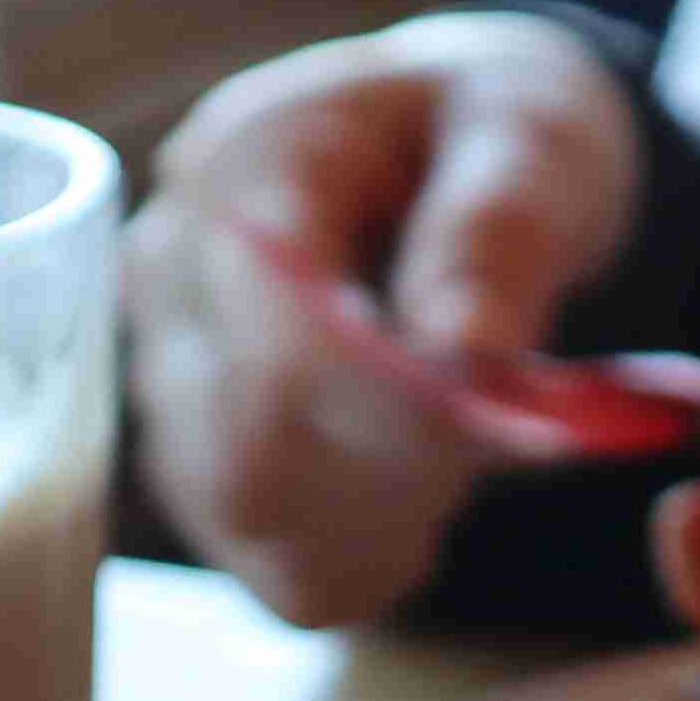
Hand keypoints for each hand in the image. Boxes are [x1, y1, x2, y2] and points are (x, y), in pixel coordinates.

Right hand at [126, 12, 645, 627]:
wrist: (457, 153)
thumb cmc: (493, 133)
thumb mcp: (534, 137)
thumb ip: (501, 229)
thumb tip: (462, 348)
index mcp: (242, 165)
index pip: (280, 341)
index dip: (399, 414)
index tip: (527, 429)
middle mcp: (171, 272)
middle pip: (255, 454)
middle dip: (404, 474)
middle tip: (517, 437)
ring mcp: (166, 373)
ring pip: (261, 525)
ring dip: (391, 517)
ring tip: (472, 445)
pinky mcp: (195, 460)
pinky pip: (274, 567)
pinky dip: (369, 553)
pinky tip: (424, 490)